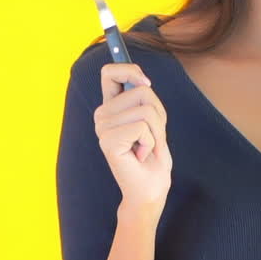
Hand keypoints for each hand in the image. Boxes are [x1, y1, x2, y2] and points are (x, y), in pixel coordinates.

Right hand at [95, 63, 172, 217]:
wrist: (149, 190)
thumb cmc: (152, 156)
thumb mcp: (154, 120)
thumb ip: (144, 98)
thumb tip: (141, 80)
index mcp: (110, 107)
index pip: (109, 72)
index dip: (129, 69)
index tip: (145, 82)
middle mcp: (102, 115)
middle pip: (142, 91)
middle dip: (159, 115)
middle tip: (150, 138)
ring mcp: (102, 128)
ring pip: (146, 109)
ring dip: (157, 131)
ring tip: (146, 147)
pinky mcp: (108, 141)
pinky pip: (143, 127)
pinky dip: (151, 141)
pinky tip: (141, 155)